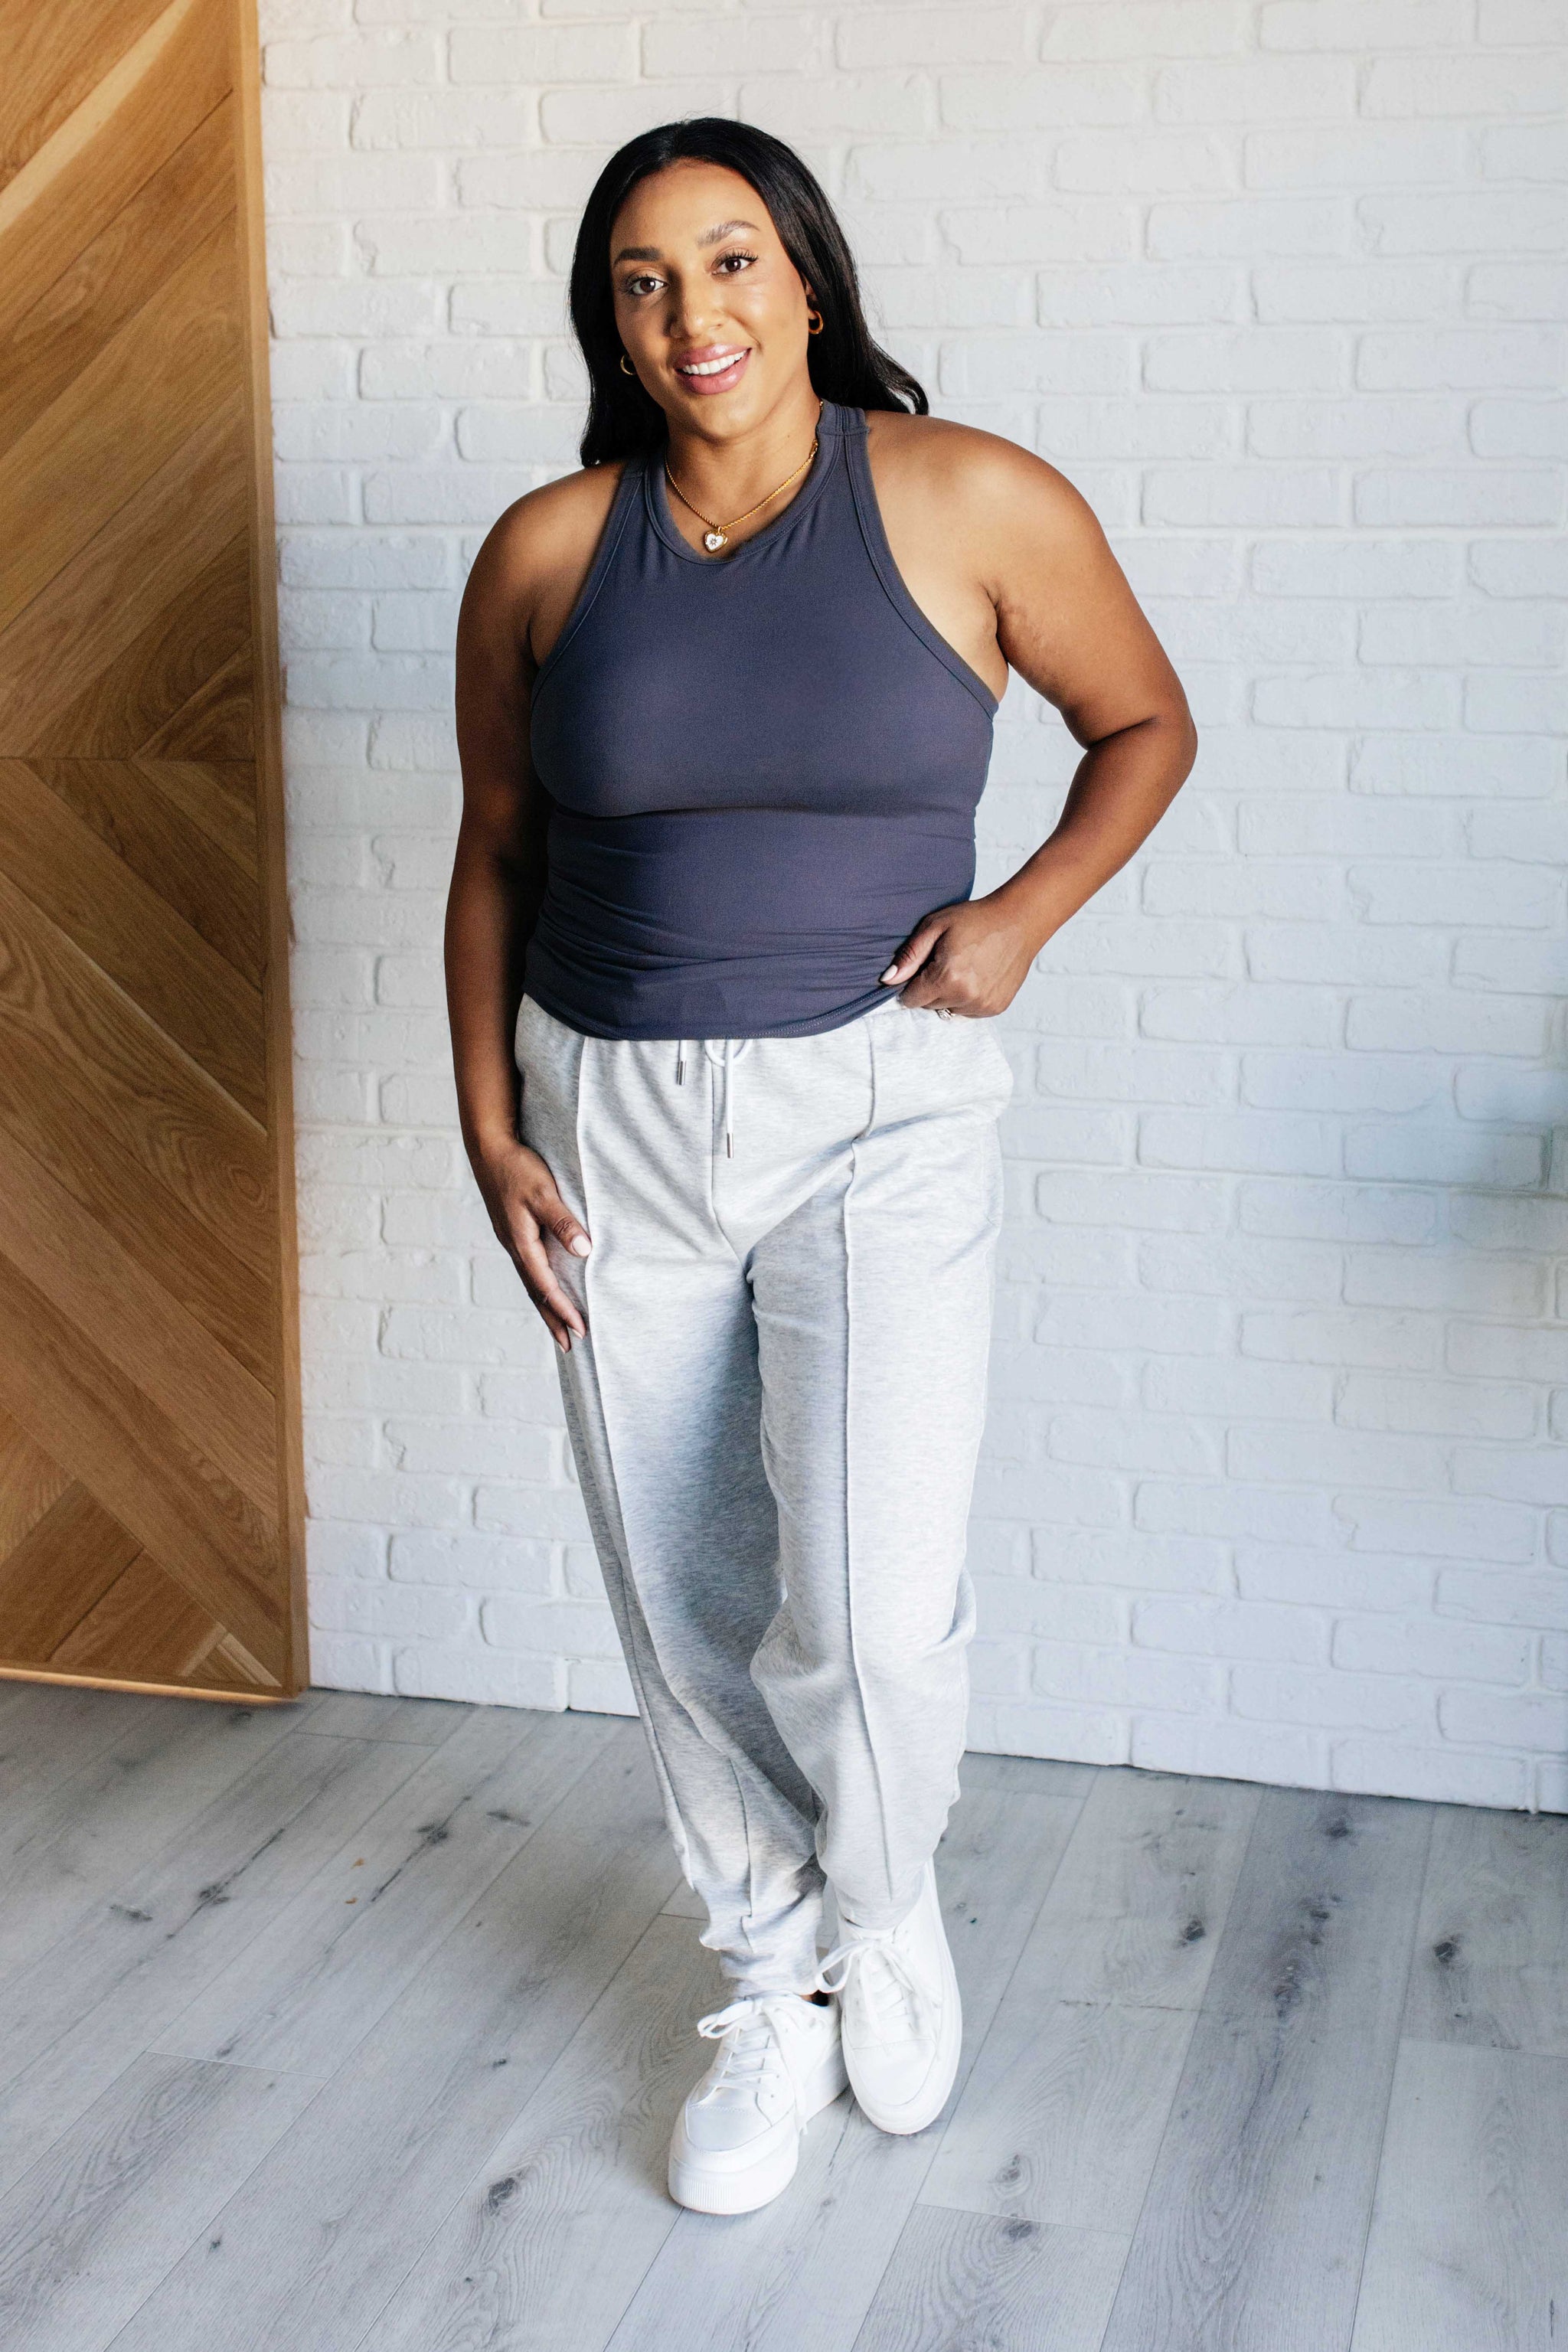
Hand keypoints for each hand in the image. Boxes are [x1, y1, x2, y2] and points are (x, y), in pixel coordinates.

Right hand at [472, 1133, 590, 1352]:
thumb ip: (563, 1222)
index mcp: (521, 1243)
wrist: (488, 1148)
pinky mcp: (512, 1232)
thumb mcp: (543, 1193)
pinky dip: (539, 1286)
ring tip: (558, 1326)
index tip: (581, 1330)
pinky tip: (545, 1287)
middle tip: (569, 1345)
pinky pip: (528, 1269)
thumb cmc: (517, 1168)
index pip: (547, 1286)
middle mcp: (515, 1247)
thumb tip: (584, 1250)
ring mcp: (512, 1240)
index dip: (565, 1310)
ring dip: (545, 1306)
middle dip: (553, 1320)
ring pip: (531, 1282)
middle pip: (536, 1293)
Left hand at [879, 893, 1041, 1016]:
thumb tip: (888, 980)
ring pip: (948, 1009)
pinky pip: (968, 1011)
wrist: (1019, 920)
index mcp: (946, 977)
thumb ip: (910, 955)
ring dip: (949, 994)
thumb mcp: (935, 926)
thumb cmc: (976, 918)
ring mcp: (982, 1005)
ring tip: (964, 967)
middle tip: (946, 961)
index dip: (911, 983)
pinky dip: (967, 998)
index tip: (923, 967)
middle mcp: (964, 996)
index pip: (911, 999)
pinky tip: (977, 975)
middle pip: (929, 1005)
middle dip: (930, 987)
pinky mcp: (995, 1008)